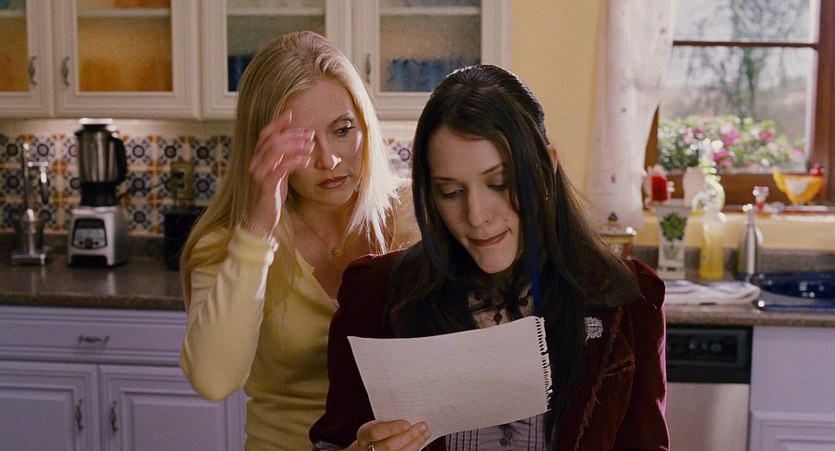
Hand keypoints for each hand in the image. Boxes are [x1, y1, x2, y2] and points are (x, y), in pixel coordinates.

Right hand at [244, 111, 313, 234]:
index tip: (291, 114)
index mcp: (257, 159)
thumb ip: (283, 161)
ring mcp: (259, 174)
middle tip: (310, 135)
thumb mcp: (278, 176)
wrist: (261, 220)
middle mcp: (255, 164)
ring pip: (275, 150)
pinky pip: (280, 168)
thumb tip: (297, 147)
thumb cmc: (271, 198)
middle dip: (292, 135)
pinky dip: (294, 161)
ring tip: (311, 147)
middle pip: (273, 140)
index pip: (265, 135)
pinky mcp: (266, 186)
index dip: (277, 123)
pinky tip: (306, 161)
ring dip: (295, 145)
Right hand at [351, 419, 429, 450]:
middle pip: (389, 445)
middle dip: (408, 436)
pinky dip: (414, 448)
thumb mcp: (376, 423)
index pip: (375, 432)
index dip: (391, 428)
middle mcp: (368, 449)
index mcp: (363, 434)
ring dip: (415, 443)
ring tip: (425, 432)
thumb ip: (388, 420)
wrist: (368, 447)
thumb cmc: (376, 431)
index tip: (407, 423)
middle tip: (422, 426)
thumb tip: (410, 410)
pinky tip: (421, 440)